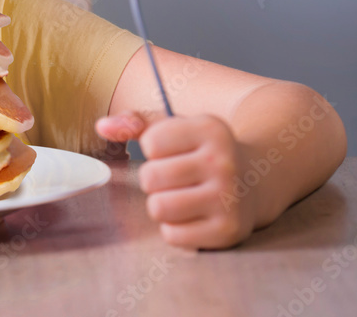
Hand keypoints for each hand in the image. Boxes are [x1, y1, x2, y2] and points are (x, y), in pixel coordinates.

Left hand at [96, 111, 256, 248]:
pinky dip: (174, 229)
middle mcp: (223, 162)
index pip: (150, 142)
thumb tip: (101, 127)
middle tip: (175, 179)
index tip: (173, 151)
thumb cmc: (200, 152)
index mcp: (209, 129)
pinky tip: (192, 216)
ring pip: (158, 208)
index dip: (153, 149)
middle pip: (150, 177)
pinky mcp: (229, 230)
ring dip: (161, 205)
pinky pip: (172, 235)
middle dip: (153, 180)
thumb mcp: (174, 128)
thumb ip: (134, 123)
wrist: (255, 181)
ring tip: (179, 197)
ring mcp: (229, 198)